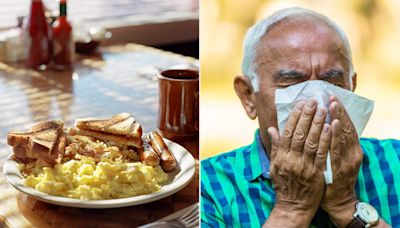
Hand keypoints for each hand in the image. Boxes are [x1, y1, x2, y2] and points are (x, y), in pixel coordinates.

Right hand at [265, 99, 330, 226]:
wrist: (293, 206)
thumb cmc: (284, 185)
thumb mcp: (275, 166)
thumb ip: (276, 146)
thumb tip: (272, 129)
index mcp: (281, 157)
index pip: (287, 132)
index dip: (295, 117)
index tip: (301, 104)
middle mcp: (291, 160)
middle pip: (299, 134)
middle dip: (307, 116)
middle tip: (314, 101)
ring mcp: (304, 167)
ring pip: (311, 141)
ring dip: (318, 124)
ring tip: (323, 109)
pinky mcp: (316, 173)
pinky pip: (322, 154)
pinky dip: (326, 140)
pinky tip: (330, 128)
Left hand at [321, 96, 363, 226]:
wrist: (338, 202)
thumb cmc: (332, 178)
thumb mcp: (331, 158)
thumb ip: (326, 142)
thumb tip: (322, 125)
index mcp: (348, 148)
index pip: (344, 126)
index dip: (338, 112)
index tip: (331, 98)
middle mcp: (351, 152)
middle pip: (346, 127)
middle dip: (338, 111)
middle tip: (332, 97)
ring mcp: (348, 160)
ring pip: (343, 136)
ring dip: (338, 119)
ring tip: (333, 105)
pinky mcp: (342, 168)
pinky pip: (337, 150)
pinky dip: (336, 137)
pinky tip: (334, 125)